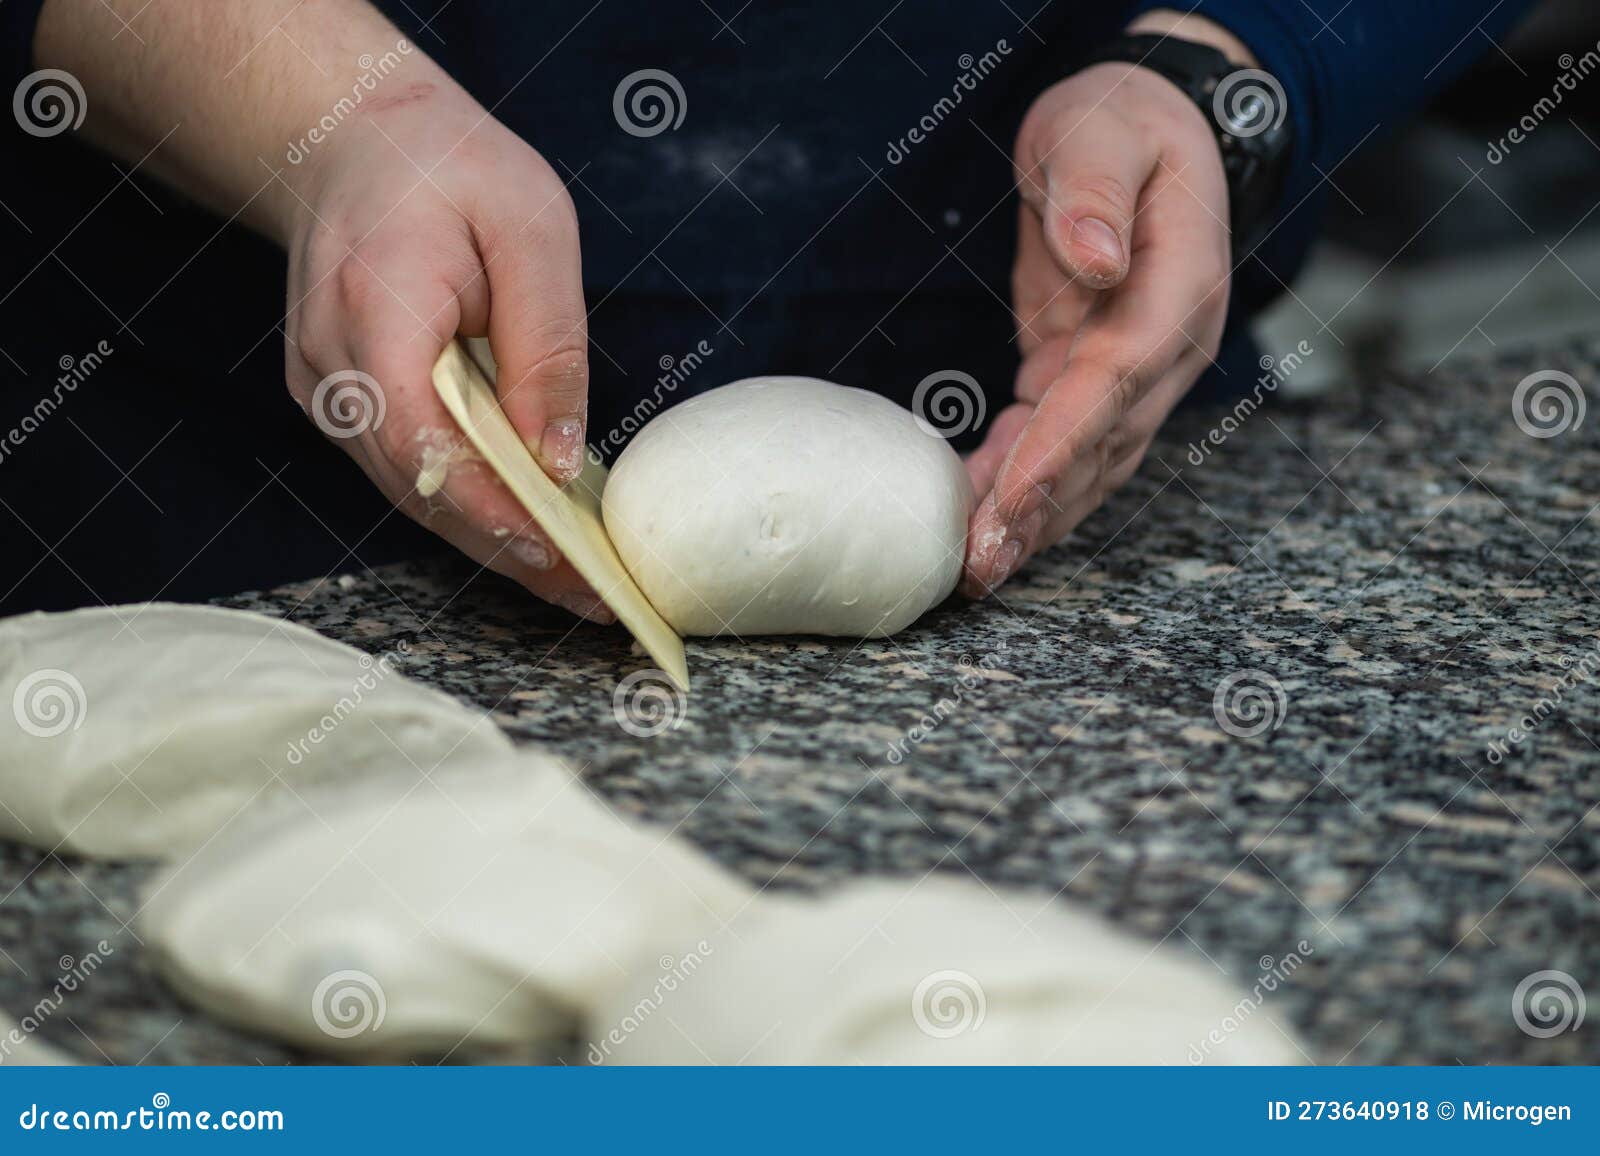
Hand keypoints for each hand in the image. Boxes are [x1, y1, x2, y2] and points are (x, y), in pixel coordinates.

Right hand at [283, 85, 613, 621]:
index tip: (556, 546)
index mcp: (373, 306)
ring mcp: (323, 388)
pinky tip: (535, 526)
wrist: (351, 139)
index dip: (486, 501)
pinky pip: (407, 468)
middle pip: (416, 484)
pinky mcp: (339, 401)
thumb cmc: (449, 168)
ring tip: (580, 582)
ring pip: (410, 490)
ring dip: (493, 539)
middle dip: (508, 548)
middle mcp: (330, 363)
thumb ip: (546, 343)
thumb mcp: (530, 227)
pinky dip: (470, 501)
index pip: (420, 435)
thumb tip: (560, 455)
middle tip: (595, 597)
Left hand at [961, 42, 1235, 597]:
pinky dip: (1017, 486)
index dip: (1064, 441)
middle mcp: (1167, 347)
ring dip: (1031, 520)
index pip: (1117, 378)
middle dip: (1040, 508)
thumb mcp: (1101, 130)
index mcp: (1179, 288)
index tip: (1012, 493)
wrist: (1144, 132)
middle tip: (979, 565)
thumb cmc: (1121, 124)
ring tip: (973, 569)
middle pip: (1103, 444)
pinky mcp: (1091, 378)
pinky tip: (972, 520)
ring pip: (1086, 464)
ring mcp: (1135, 372)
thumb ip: (1097, 190)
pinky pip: (1058, 445)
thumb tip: (1096, 261)